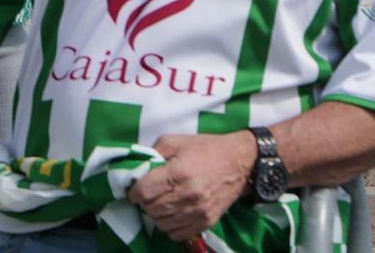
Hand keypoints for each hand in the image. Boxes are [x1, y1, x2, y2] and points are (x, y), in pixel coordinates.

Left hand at [130, 132, 256, 241]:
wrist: (240, 162)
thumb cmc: (206, 149)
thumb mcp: (175, 141)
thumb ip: (153, 152)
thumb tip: (138, 168)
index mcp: (178, 173)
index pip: (144, 192)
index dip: (134, 192)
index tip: (134, 189)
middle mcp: (188, 195)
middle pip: (152, 210)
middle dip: (145, 203)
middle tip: (148, 195)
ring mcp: (198, 211)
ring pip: (162, 224)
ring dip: (156, 215)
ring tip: (160, 203)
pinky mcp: (206, 222)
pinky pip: (178, 234)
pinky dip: (169, 226)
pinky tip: (172, 214)